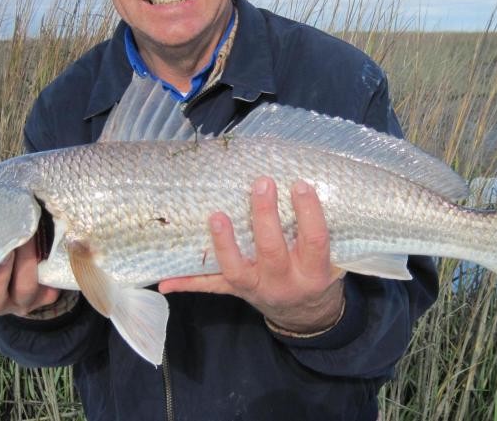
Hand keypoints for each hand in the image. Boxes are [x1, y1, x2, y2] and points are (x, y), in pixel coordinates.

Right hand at [0, 206, 59, 316]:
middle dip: (2, 273)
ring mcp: (19, 302)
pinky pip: (51, 295)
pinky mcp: (43, 299)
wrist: (12, 282)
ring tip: (32, 239)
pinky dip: (52, 285)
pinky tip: (54, 273)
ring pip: (24, 291)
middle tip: (10, 248)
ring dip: (29, 266)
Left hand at [158, 177, 345, 333]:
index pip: (314, 241)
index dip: (308, 213)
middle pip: (272, 251)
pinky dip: (187, 284)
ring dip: (224, 244)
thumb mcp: (332, 258)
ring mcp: (257, 289)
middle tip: (262, 184)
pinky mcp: (237, 291)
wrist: (306, 316)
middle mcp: (284, 282)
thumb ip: (318, 229)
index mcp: (313, 272)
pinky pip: (211, 287)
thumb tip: (306, 181)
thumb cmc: (317, 274)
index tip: (299, 185)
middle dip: (264, 216)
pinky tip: (165, 282)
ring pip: (236, 270)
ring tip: (216, 216)